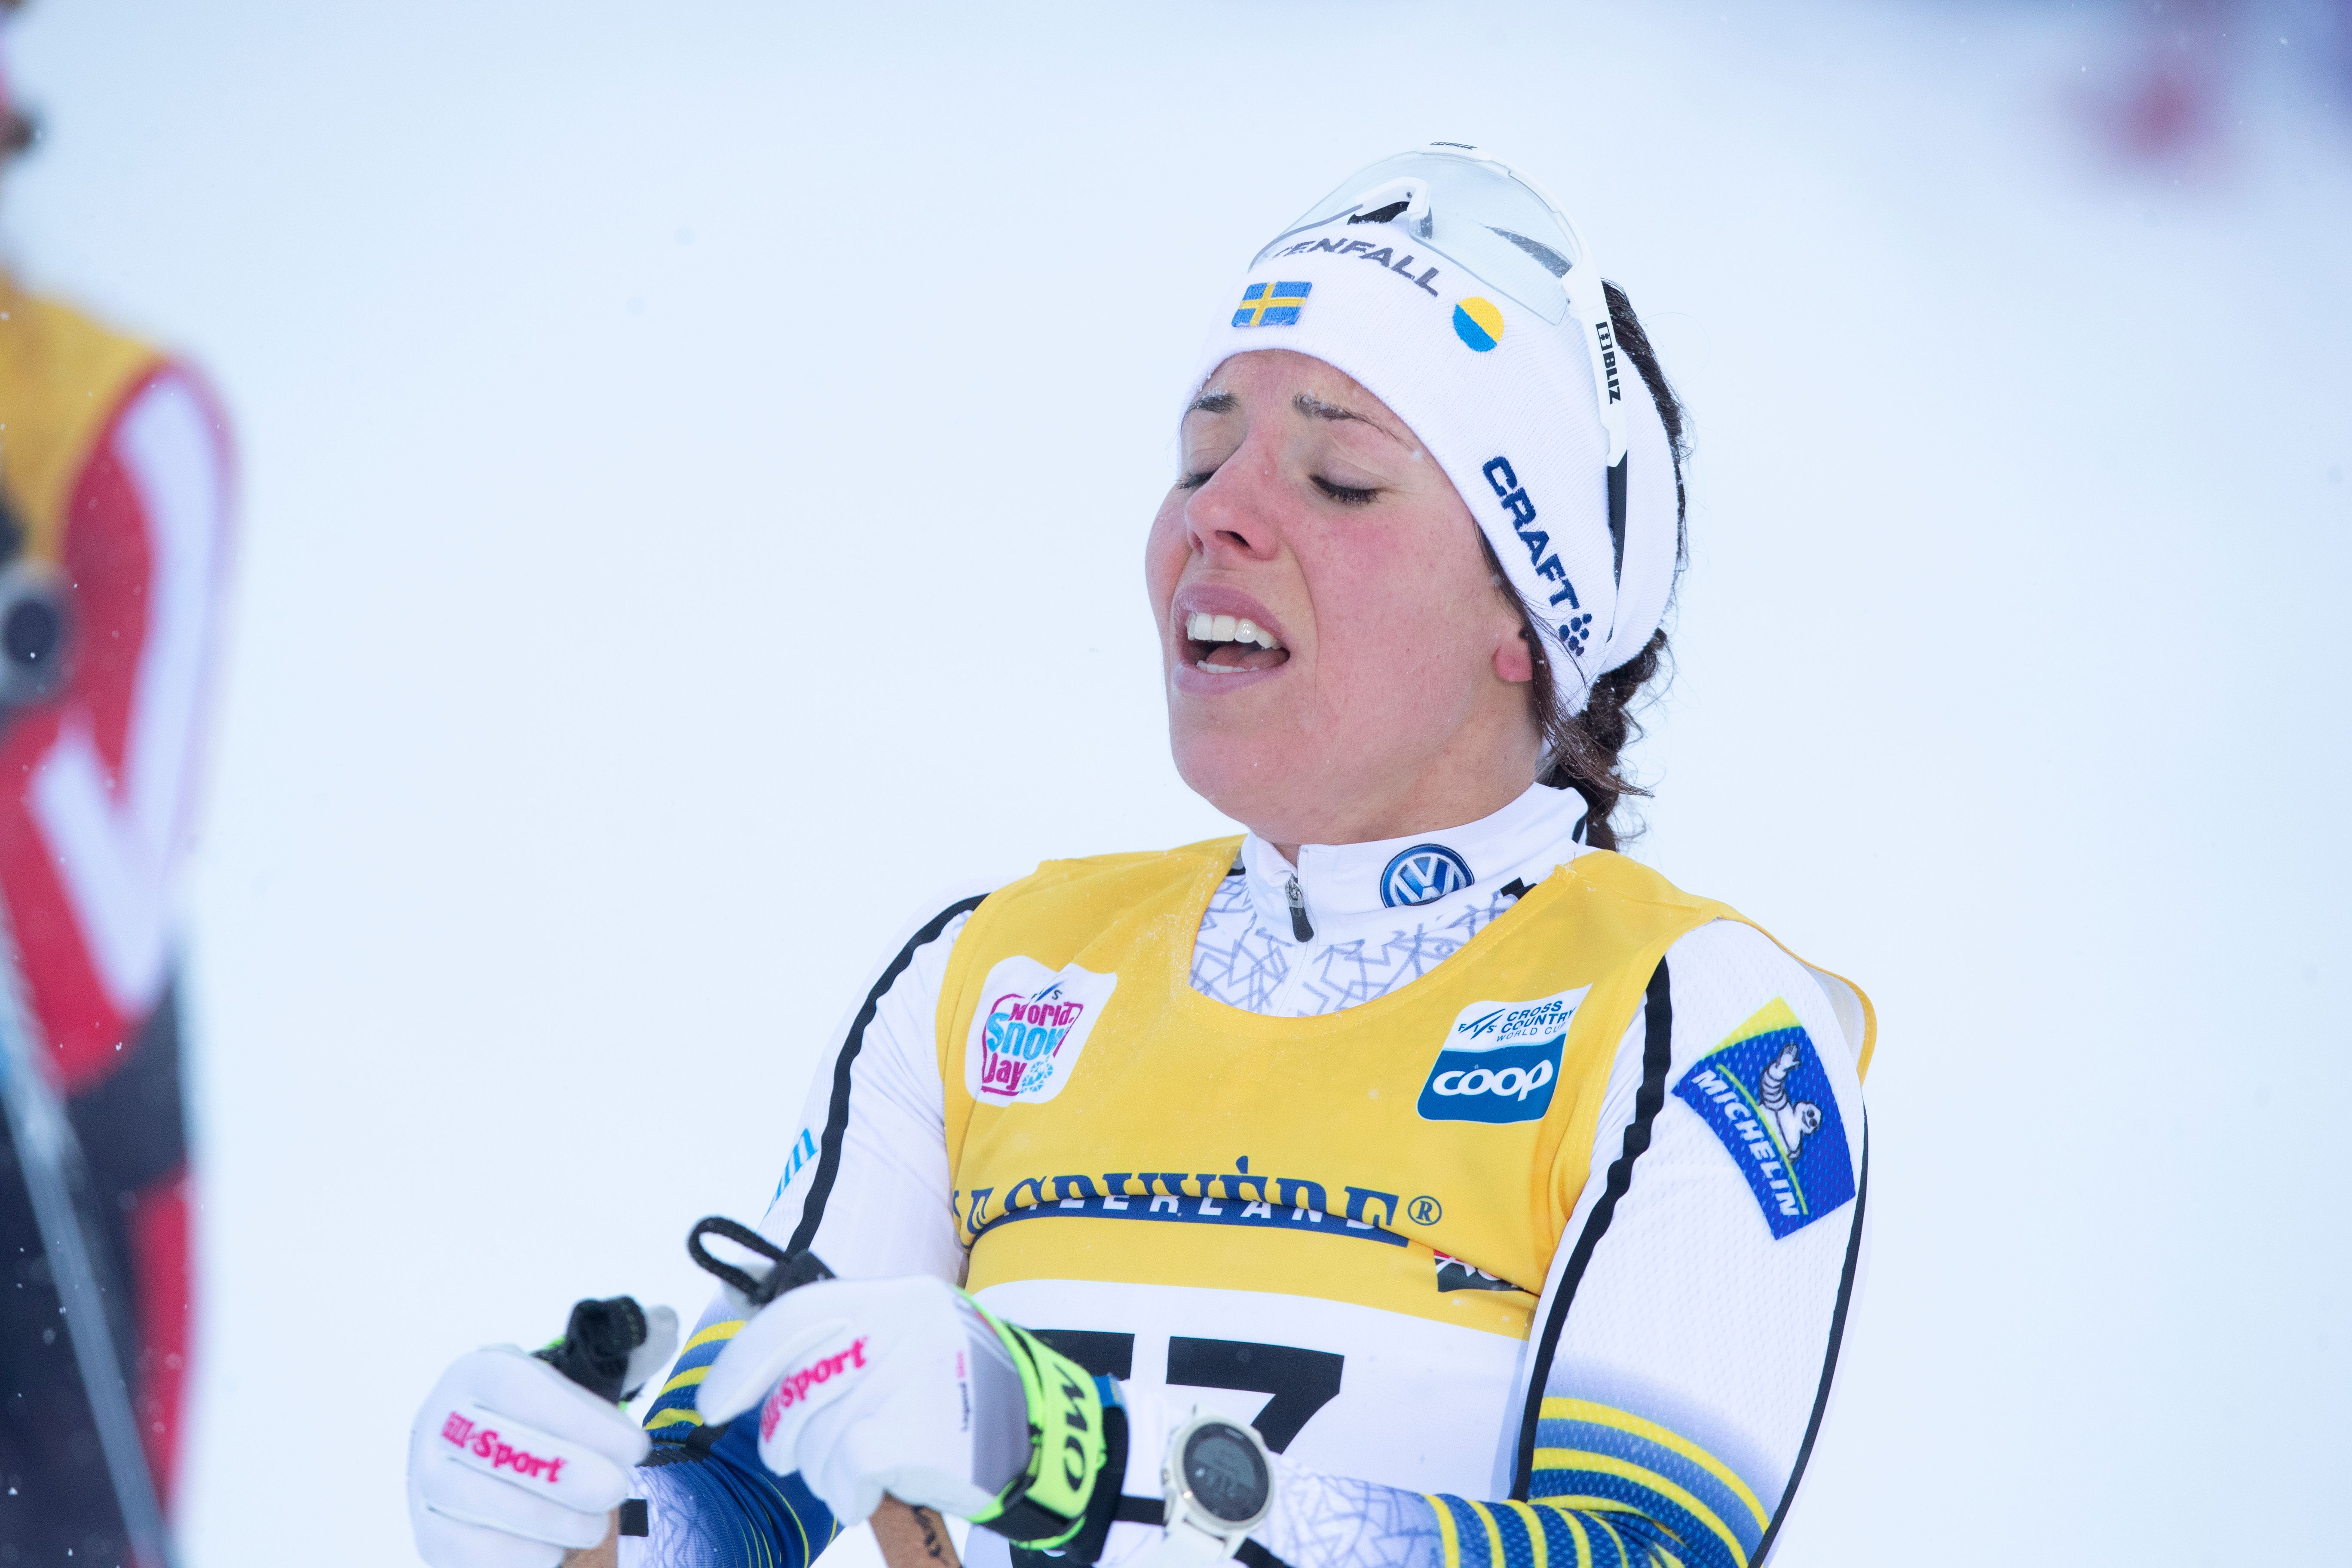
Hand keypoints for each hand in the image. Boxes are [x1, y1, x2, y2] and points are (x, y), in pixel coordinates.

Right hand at [408, 1309, 677, 1567]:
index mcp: (477, 1373)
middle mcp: (438, 1423)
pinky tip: (555, 1545)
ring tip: (593, 1521)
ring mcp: (426, 1483)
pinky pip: (486, 1556)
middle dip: (575, 1478)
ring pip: (500, 1509)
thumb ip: (626, 1349)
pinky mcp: (429, 1539)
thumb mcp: (572, 1378)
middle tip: (617, 1490)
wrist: (479, 1467)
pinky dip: (532, 1557)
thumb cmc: (540, 1420)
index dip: (586, 1422)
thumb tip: (668, 1322)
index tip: (637, 1448)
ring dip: (563, 1522)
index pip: (525, 1391)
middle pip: (507, 1452)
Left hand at [696, 1275, 1034, 1527]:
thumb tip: (759, 1372)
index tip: (713, 1403)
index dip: (743, 1362)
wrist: (1043, 1444)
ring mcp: (912, 1378)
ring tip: (862, 1471)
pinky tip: (877, 1489)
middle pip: (797, 1389)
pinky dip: (850, 1494)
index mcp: (898, 1297)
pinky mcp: (917, 1434)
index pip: (796, 1316)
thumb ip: (844, 1345)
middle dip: (782, 1435)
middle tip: (794, 1456)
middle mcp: (904, 1327)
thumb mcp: (910, 1345)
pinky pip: (845, 1472)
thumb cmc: (960, 1402)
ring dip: (826, 1472)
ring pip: (818, 1441)